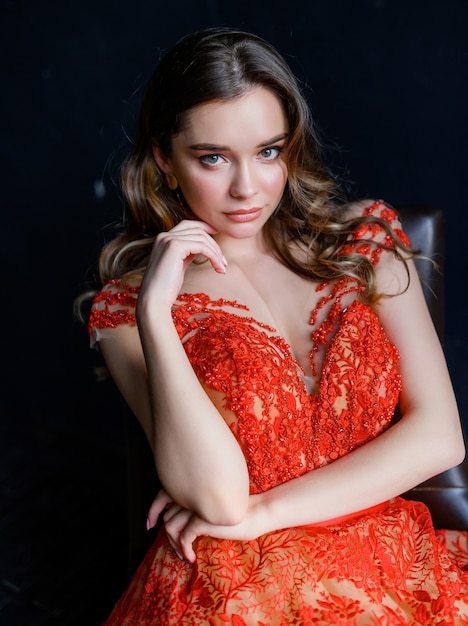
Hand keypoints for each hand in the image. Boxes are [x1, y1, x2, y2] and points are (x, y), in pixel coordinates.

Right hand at [139, 220, 227, 309]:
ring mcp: (169, 239)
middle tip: (224, 262)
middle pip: (198, 230)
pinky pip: (202, 246)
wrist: (154, 298)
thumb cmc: (166, 287)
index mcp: (164, 238)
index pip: (188, 224)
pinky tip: (218, 267)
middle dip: (214, 244)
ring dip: (216, 253)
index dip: (205, 227)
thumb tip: (203, 247)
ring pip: (202, 238)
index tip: (218, 234)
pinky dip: (213, 256)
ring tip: (222, 268)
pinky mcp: (175, 246)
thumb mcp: (179, 264)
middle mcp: (165, 236)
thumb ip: (187, 253)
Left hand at [147, 489, 265, 562]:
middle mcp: (191, 496)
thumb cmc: (236, 514)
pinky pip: (183, 537)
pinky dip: (184, 550)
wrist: (256, 513)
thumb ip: (195, 510)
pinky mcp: (202, 519)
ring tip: (185, 556)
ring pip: (170, 528)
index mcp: (192, 490)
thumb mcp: (211, 511)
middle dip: (168, 538)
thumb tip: (175, 524)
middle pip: (167, 516)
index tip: (149, 524)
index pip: (163, 497)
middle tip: (178, 552)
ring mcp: (196, 507)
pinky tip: (192, 558)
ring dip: (174, 546)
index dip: (152, 509)